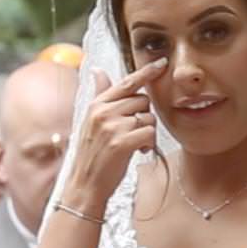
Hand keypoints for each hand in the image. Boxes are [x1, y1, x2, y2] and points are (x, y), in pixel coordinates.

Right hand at [58, 60, 166, 215]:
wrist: (85, 185)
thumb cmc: (92, 154)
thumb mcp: (91, 121)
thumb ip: (100, 95)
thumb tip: (97, 70)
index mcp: (97, 105)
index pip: (126, 82)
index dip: (146, 72)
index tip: (161, 63)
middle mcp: (103, 112)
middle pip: (143, 100)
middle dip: (145, 116)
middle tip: (134, 132)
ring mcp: (112, 127)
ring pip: (148, 117)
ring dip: (147, 132)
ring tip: (135, 144)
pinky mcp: (122, 142)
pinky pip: (150, 132)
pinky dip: (149, 143)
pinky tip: (139, 151)